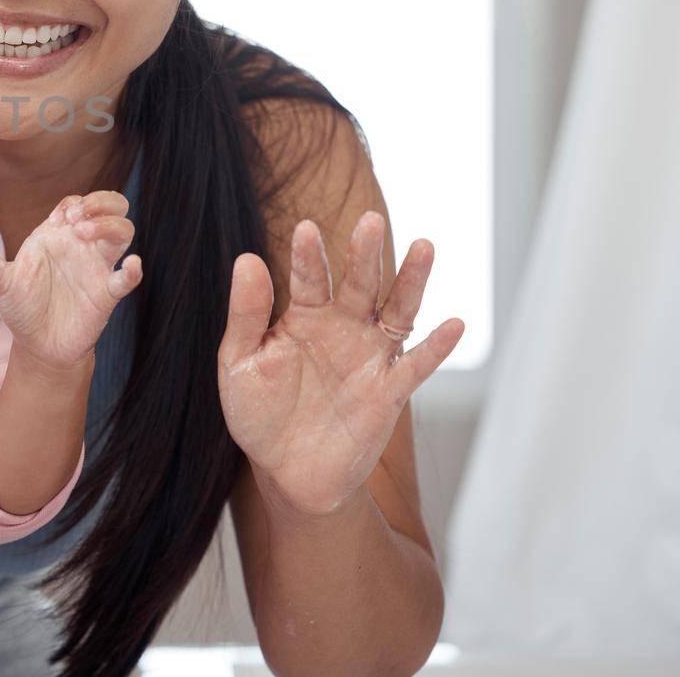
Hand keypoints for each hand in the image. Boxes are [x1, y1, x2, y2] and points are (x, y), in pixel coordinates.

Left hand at [0, 192, 141, 371]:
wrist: (38, 346)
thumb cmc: (22, 308)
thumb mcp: (3, 284)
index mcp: (57, 235)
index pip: (77, 202)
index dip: (75, 202)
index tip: (60, 218)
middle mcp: (81, 246)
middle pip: (111, 206)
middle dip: (101, 203)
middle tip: (79, 217)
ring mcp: (97, 267)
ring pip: (123, 232)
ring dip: (111, 225)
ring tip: (86, 233)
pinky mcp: (107, 293)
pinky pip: (127, 278)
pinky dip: (133, 270)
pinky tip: (131, 265)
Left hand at [217, 212, 464, 516]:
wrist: (286, 473)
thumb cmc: (260, 412)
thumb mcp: (239, 363)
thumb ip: (245, 315)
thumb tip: (247, 258)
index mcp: (303, 317)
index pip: (310, 278)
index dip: (309, 256)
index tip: (306, 229)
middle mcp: (342, 329)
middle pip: (359, 285)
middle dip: (365, 254)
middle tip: (371, 220)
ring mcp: (369, 358)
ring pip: (397, 312)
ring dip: (412, 282)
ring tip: (425, 246)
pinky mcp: (389, 393)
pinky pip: (417, 367)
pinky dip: (437, 347)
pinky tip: (454, 324)